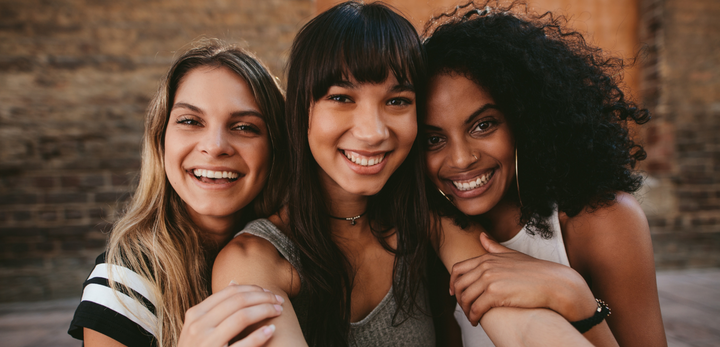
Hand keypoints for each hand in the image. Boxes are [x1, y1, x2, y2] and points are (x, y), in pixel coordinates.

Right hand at [178, 282, 283, 346]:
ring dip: (265, 310)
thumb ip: (215, 307)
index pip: (230, 293)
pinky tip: (271, 330)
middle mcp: (198, 326)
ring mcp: (207, 343)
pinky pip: (243, 344)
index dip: (253, 289)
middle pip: (239, 301)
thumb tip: (234, 282)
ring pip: (242, 317)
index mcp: (195, 315)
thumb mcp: (198, 327)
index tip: (268, 291)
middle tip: (279, 300)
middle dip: (263, 297)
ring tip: (278, 311)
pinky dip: (259, 336)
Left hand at [450, 233, 595, 324]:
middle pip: (459, 284)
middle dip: (458, 299)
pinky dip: (473, 317)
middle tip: (464, 308)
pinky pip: (476, 308)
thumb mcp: (512, 255)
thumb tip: (481, 236)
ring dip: (465, 310)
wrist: (553, 282)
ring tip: (471, 317)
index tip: (454, 292)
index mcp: (487, 258)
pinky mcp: (495, 294)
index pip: (458, 269)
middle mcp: (485, 267)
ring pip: (465, 298)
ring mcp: (489, 279)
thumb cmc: (535, 270)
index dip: (452, 282)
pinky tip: (477, 321)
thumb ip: (494, 247)